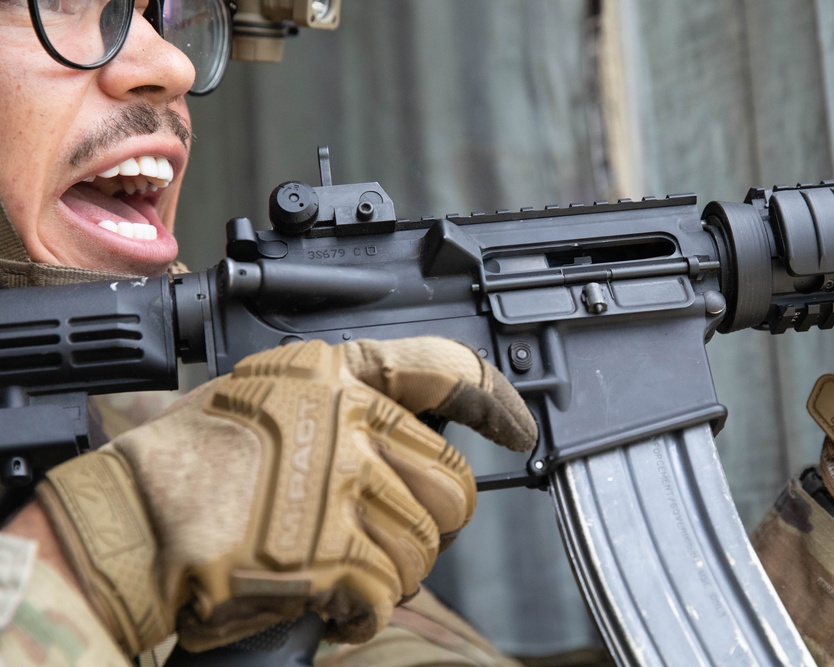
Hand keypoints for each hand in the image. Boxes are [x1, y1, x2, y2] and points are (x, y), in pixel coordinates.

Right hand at [34, 337, 536, 653]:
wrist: (130, 523)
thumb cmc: (187, 462)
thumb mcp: (267, 393)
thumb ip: (341, 400)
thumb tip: (408, 427)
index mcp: (335, 376)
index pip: (443, 367)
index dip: (494, 399)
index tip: (516, 425)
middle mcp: (349, 423)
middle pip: (452, 486)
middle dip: (428, 523)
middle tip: (382, 536)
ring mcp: (346, 487)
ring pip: (425, 548)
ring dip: (389, 571)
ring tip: (335, 566)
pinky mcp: (337, 554)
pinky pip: (387, 593)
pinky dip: (360, 609)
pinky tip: (321, 596)